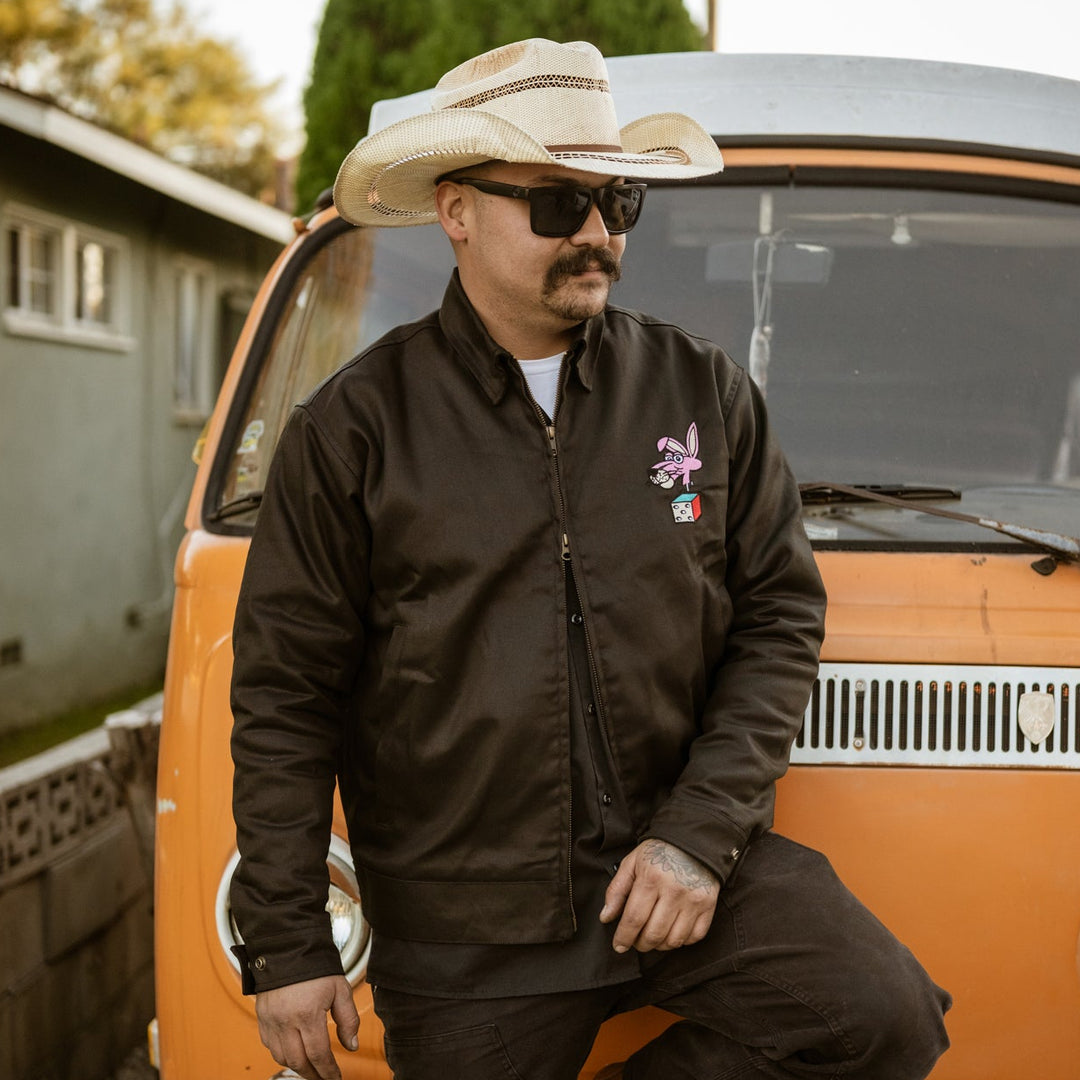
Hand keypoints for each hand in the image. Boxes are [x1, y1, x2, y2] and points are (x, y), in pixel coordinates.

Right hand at [255, 975, 358, 1079]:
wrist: (289, 948)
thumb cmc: (315, 966)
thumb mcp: (340, 989)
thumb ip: (348, 1019)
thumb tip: (352, 1044)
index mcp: (307, 1014)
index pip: (319, 1054)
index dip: (328, 1071)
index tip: (335, 1078)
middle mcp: (286, 1021)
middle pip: (299, 1062)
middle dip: (313, 1075)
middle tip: (324, 1078)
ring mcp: (271, 1020)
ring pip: (282, 1057)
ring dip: (297, 1067)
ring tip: (311, 1068)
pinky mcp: (262, 1017)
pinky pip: (269, 1046)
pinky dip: (282, 1054)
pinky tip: (293, 1052)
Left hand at [599, 838, 718, 953]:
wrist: (692, 839)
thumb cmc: (658, 852)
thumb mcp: (632, 863)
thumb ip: (617, 890)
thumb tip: (606, 917)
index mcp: (651, 878)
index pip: (634, 918)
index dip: (624, 937)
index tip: (619, 946)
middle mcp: (674, 891)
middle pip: (654, 934)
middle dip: (640, 944)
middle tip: (636, 941)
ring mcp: (693, 900)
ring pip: (674, 940)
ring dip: (660, 945)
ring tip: (653, 936)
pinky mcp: (708, 905)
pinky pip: (694, 936)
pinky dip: (681, 941)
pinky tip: (672, 931)